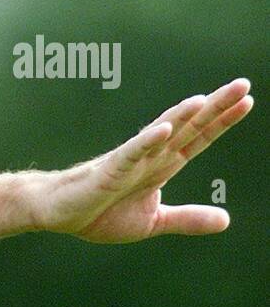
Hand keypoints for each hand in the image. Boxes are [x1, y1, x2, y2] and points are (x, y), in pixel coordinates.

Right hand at [38, 78, 253, 242]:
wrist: (59, 214)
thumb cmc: (100, 213)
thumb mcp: (154, 221)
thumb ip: (188, 219)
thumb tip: (226, 220)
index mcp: (162, 166)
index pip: (198, 138)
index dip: (222, 121)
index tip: (247, 101)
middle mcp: (150, 156)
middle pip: (187, 128)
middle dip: (215, 107)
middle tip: (242, 85)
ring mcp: (130, 160)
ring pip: (160, 133)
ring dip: (182, 116)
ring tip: (204, 100)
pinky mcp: (108, 170)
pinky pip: (130, 153)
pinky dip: (147, 141)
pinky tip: (164, 129)